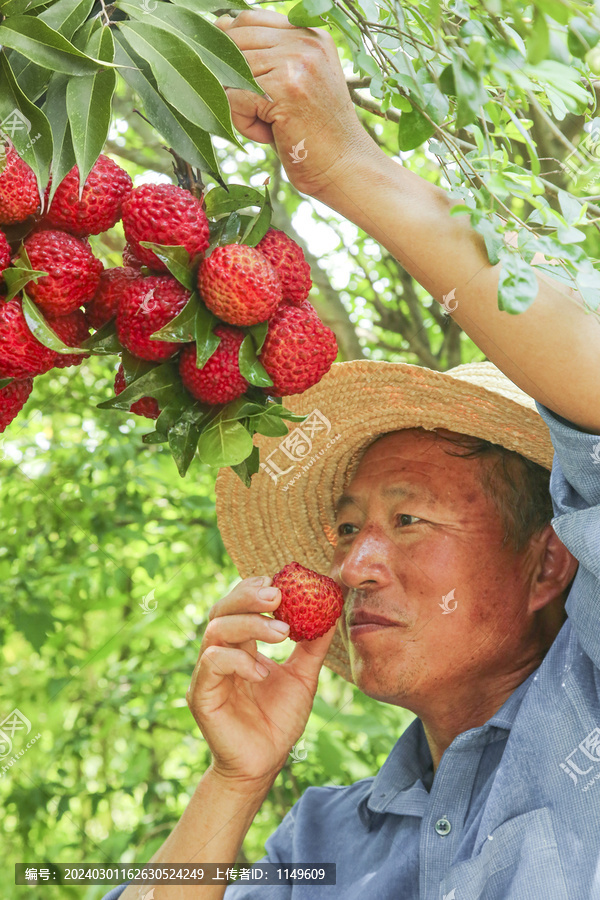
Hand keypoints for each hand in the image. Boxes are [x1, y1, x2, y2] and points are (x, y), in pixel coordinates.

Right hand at [187, 574, 336, 787]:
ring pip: (216, 630)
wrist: (264, 764)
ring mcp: (207, 673)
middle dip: (247, 596)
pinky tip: (262, 672)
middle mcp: (220, 653)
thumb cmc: (278, 720)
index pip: (238, 604)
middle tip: (278, 595)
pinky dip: (238, 660)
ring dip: (250, 624)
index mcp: (240, 646)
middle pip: (221, 609)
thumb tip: (331, 610)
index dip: (253, 588)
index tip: (280, 583)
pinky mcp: (201, 694)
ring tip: (282, 633)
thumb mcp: (302, 677)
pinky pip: (212, 663)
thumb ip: (312, 645)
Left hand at [215, 10, 377, 197]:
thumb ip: (266, 57)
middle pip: (235, 43)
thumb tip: (219, 25)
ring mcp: (296, 62)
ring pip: (231, 73)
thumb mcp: (296, 84)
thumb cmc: (314, 133)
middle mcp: (305, 42)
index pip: (249, 19)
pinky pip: (235, 99)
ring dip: (239, 106)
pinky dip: (244, 124)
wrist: (344, 167)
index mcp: (309, 35)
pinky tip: (270, 135)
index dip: (231, 48)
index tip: (240, 82)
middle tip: (257, 110)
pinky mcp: (285, 88)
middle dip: (232, 80)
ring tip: (268, 125)